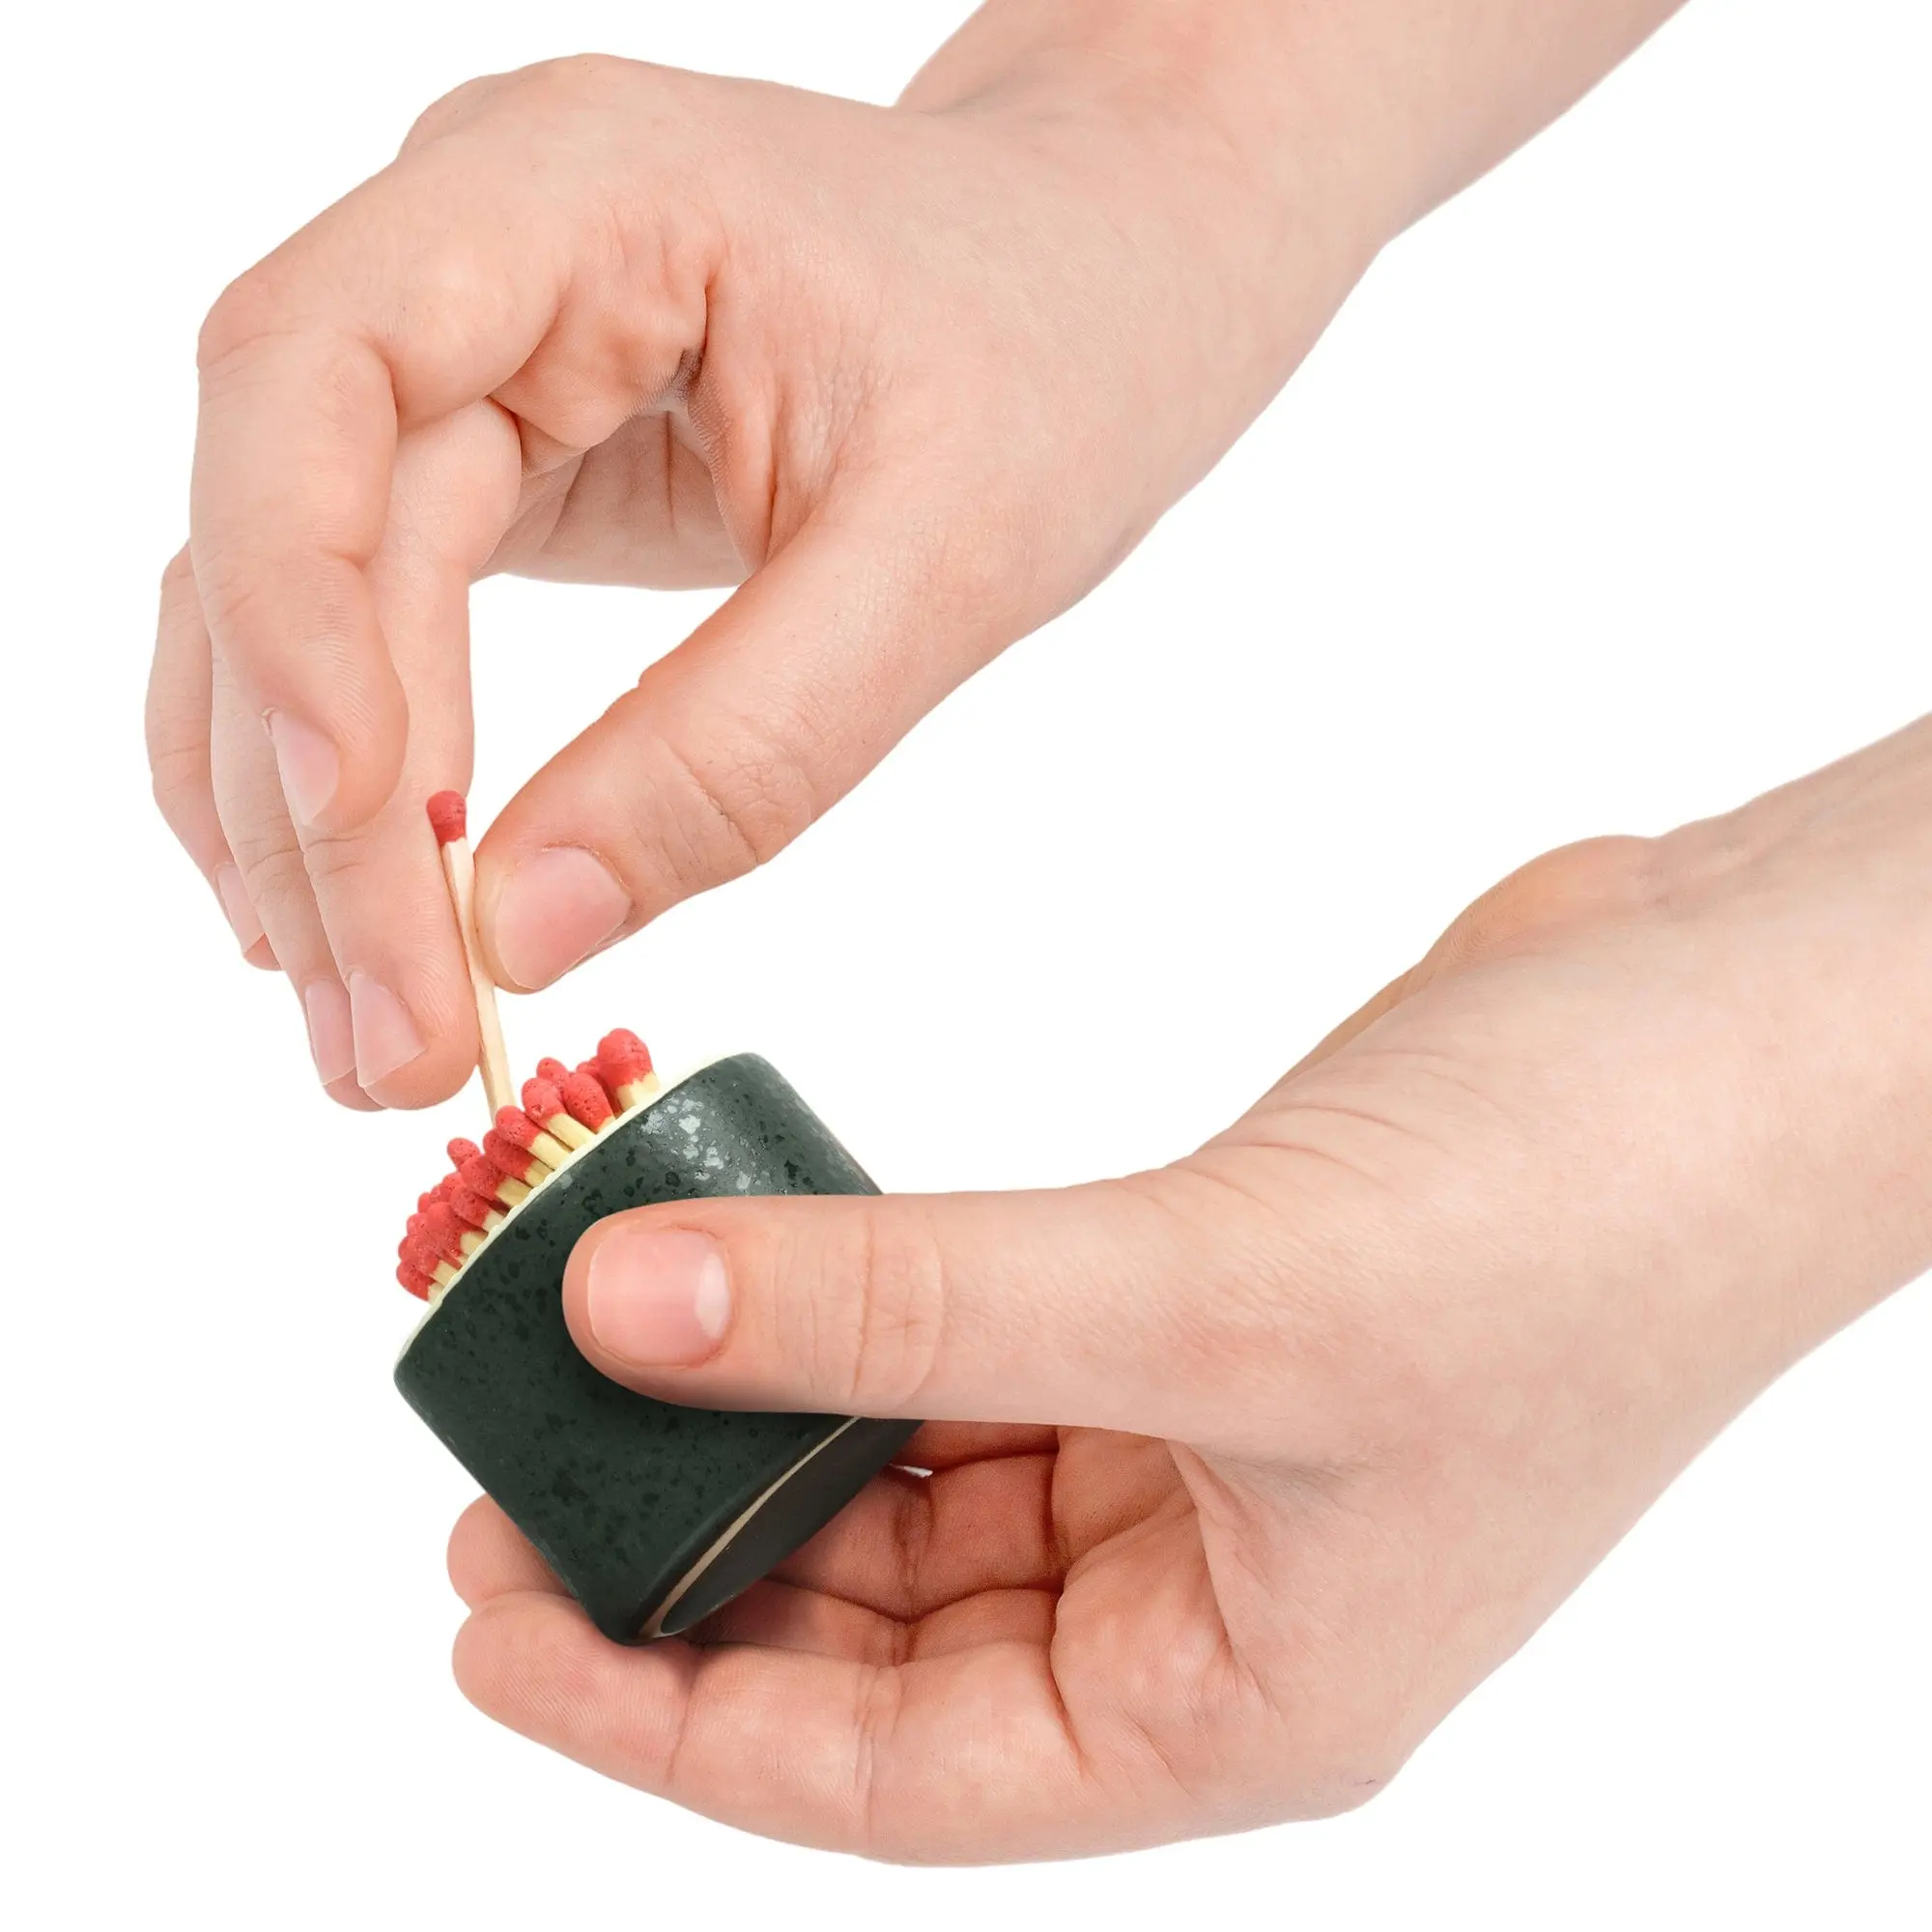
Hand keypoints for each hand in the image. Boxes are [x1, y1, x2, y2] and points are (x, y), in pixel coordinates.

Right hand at [145, 1, 1682, 1108]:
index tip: (354, 826)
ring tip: (373, 1025)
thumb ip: (740, 745)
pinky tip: (379, 910)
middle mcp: (478, 253)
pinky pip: (376, 618)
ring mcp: (478, 357)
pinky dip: (368, 776)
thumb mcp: (946, 558)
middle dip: (320, 804)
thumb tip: (522, 936)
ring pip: (301, 595)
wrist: (1108, 267)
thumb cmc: (1068, 348)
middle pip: (286, 529)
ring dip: (311, 822)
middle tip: (385, 1035)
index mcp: (574, 190)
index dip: (288, 614)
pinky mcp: (506, 453)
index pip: (311, 375)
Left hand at [448, 720, 1931, 1858]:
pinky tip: (765, 1272)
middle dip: (692, 1563)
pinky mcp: (1189, 1315)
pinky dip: (862, 1326)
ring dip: (765, 1428)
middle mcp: (1206, 1605)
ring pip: (916, 1490)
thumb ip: (905, 1309)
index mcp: (1236, 1703)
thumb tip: (623, 1314)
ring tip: (599, 1356)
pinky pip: (972, 1363)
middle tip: (509, 1468)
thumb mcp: (1213, 1296)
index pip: (887, 1776)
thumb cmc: (1575, 1216)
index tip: (482, 1629)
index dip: (665, 1725)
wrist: (1738, 1020)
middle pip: (881, 1636)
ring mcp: (1198, 1454)